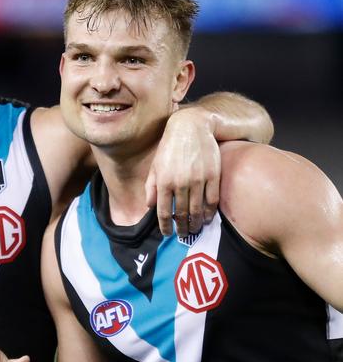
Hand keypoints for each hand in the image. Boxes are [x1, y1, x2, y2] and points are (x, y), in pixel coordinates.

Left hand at [146, 107, 219, 236]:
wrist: (191, 127)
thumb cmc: (170, 147)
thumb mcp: (155, 165)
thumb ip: (151, 186)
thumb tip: (150, 206)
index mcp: (163, 181)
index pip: (163, 212)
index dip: (165, 226)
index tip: (167, 233)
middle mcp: (180, 182)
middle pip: (182, 214)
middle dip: (182, 227)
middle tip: (183, 234)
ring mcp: (198, 180)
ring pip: (198, 210)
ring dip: (196, 223)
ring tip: (195, 229)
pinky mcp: (212, 175)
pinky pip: (212, 200)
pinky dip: (210, 213)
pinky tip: (207, 218)